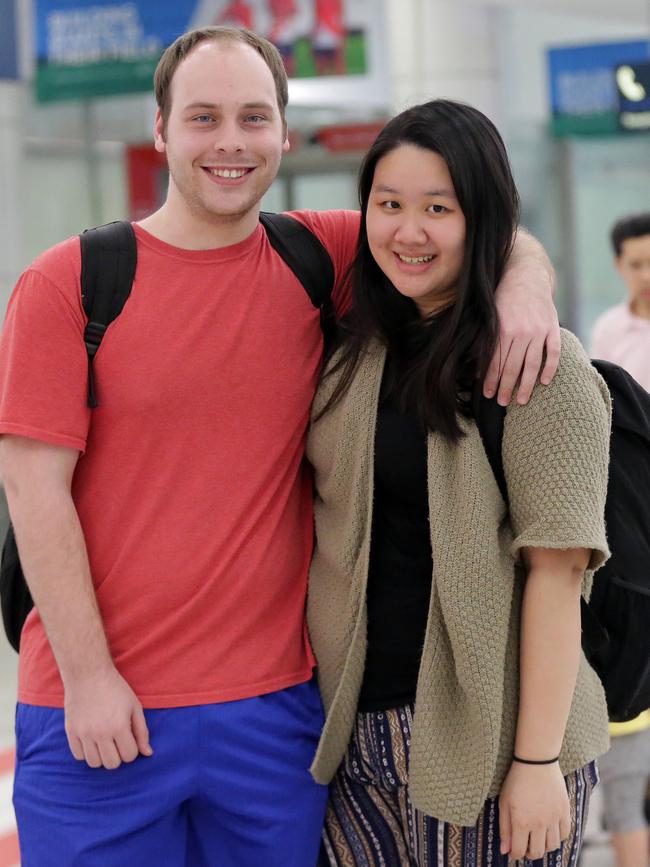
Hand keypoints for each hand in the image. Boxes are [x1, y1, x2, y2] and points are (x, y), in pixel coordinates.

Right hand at [64, 665, 152, 768]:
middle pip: (112, 764)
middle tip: (117, 742)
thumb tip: (148, 753)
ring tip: (104, 742)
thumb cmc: (116, 689)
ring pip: (94, 763)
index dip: (132, 749)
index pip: (130, 756)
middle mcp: (101, 733)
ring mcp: (84, 733)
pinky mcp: (70, 732)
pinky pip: (78, 756)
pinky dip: (86, 752)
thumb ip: (142, 731)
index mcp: (119, 726)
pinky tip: (91, 740)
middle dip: (118, 756)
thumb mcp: (135, 706)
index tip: (129, 738)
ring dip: (102, 756)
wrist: (88, 674)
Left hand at [485, 258, 560, 406]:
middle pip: (512, 367)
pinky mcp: (552, 328)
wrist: (526, 274)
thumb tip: (475, 367)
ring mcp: (538, 330)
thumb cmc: (501, 298)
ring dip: (526, 385)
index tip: (487, 395)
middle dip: (506, 388)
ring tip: (522, 400)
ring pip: (532, 364)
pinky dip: (550, 368)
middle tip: (502, 402)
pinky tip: (544, 382)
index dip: (491, 380)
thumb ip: (485, 339)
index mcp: (502, 329)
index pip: (495, 362)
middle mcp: (521, 331)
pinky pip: (553, 352)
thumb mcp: (489, 315)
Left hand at [498, 761, 570, 860]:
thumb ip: (505, 828)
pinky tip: (550, 830)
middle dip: (529, 853)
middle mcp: (539, 824)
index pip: (519, 851)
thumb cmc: (516, 780)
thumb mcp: (504, 802)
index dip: (515, 854)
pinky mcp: (565, 811)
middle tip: (525, 846)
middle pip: (537, 852)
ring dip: (544, 846)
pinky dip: (558, 837)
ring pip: (552, 846)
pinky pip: (565, 834)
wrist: (536, 761)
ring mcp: (554, 818)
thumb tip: (506, 851)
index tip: (514, 851)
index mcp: (521, 822)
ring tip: (537, 838)